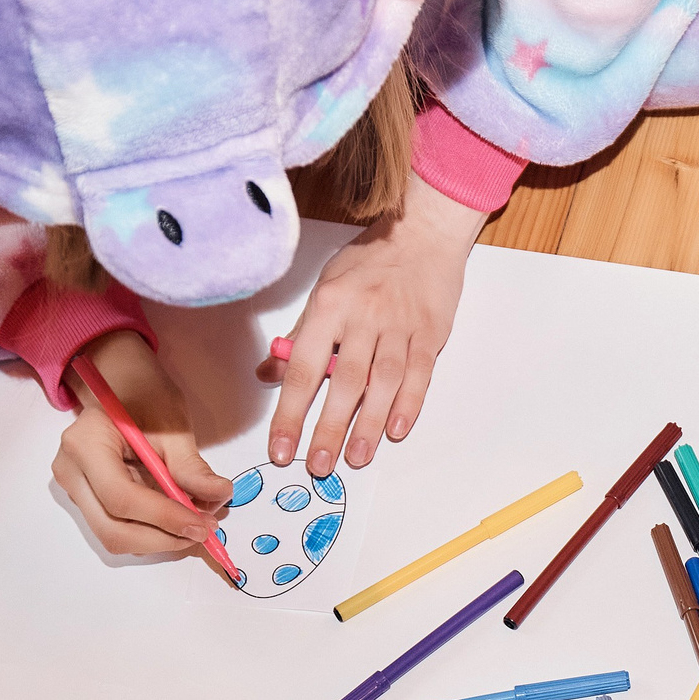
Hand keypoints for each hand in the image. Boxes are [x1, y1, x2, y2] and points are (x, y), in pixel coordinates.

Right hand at [49, 329, 231, 556]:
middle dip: (163, 539)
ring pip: (115, 537)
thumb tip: (218, 495)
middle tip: (205, 531)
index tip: (203, 526)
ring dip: (160, 539)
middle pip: (113, 529)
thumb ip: (191, 465)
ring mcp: (74, 489)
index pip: (121, 498)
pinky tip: (178, 520)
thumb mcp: (172, 425)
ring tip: (196, 522)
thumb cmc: (143, 395)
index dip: (165, 518)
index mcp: (85, 444)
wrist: (120, 386)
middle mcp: (70, 472)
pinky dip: (152, 532)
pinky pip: (119, 529)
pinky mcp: (87, 500)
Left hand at [266, 176, 485, 477]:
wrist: (422, 233)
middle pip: (343, 382)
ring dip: (369, 424)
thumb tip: (268, 372)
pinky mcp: (429, 333)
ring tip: (355, 458)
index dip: (290, 412)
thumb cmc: (369, 263)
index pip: (302, 368)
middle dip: (328, 428)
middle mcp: (363, 316)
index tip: (281, 449)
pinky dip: (409, 404)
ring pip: (383, 382)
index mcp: (329, 306)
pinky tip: (397, 431)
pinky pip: (418, 374)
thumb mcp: (325, 288)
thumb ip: (301, 334)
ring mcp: (399, 326)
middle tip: (318, 466)